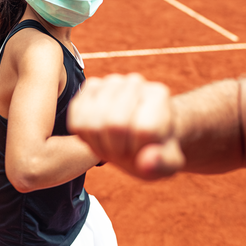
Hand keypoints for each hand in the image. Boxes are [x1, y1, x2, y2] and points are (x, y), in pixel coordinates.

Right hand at [67, 73, 185, 179]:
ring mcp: (110, 82)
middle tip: (124, 151)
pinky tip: (99, 135)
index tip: (143, 152)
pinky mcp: (89, 87)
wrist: (142, 132)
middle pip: (114, 124)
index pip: (143, 130)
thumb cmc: (155, 148)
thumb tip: (146, 164)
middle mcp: (135, 81)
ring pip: (93, 121)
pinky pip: (76, 115)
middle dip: (117, 148)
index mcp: (159, 94)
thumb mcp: (169, 161)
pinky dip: (84, 133)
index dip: (138, 150)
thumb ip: (163, 164)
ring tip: (113, 144)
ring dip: (100, 142)